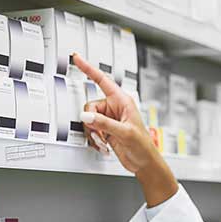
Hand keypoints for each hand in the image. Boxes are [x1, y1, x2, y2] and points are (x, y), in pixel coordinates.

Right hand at [72, 53, 177, 206]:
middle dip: (92, 122)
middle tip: (101, 134)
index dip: (88, 69)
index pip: (102, 80)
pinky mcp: (105, 130)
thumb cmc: (143, 146)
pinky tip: (104, 146)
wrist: (143, 163)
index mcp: (122, 101)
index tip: (77, 58)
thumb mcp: (125, 133)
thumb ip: (104, 123)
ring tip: (105, 142)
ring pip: (87, 120)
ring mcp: (108, 119)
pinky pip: (90, 130)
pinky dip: (94, 139)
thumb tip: (86, 116)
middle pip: (89, 106)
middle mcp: (114, 108)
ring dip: (93, 133)